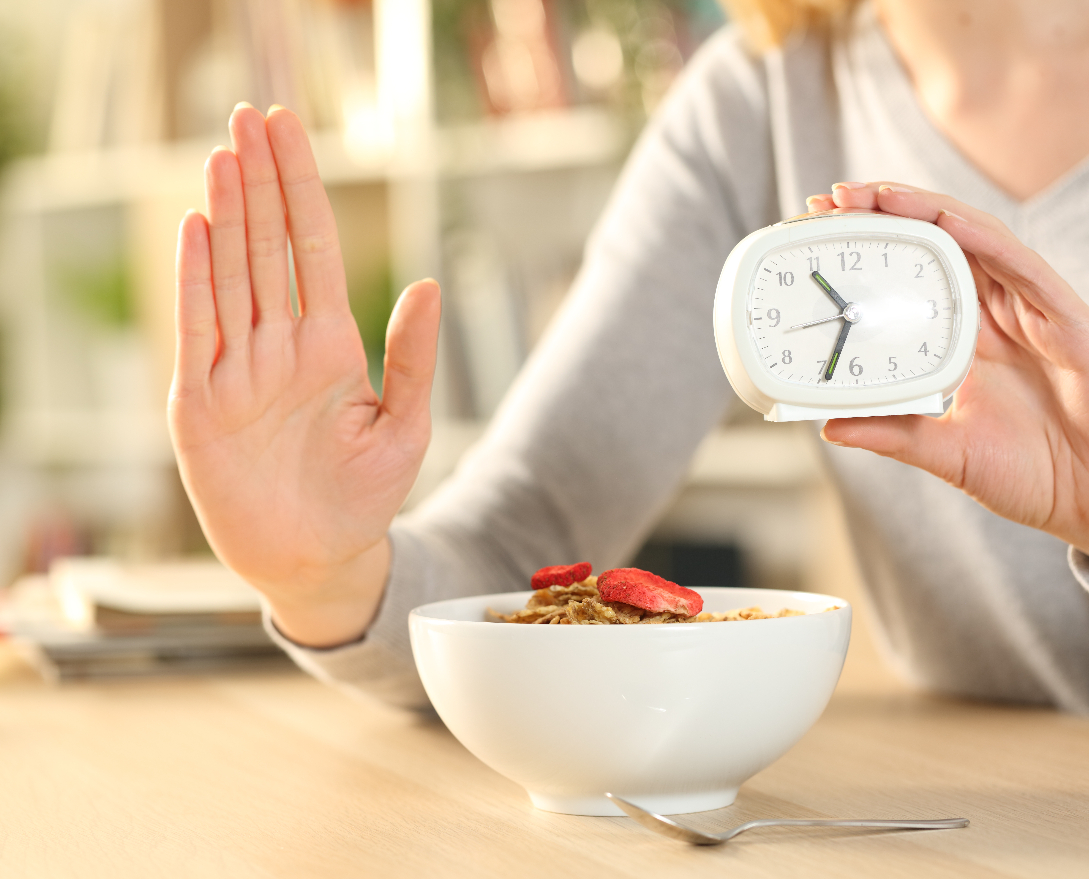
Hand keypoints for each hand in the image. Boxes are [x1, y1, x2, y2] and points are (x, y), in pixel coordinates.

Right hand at [169, 104, 440, 645]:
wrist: (320, 559)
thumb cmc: (364, 497)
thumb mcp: (403, 426)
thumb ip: (412, 358)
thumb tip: (427, 283)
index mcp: (329, 345)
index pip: (315, 249)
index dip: (303, 189)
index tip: (290, 132)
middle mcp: (280, 347)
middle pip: (267, 247)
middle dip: (259, 182)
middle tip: (248, 115)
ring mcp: (238, 371)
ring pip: (231, 276)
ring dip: (226, 214)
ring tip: (223, 155)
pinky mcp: (201, 405)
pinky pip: (198, 330)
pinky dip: (196, 280)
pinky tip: (197, 229)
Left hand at [804, 183, 1088, 582]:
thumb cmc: (1029, 474)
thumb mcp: (942, 451)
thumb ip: (890, 433)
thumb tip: (828, 426)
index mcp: (970, 337)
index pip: (918, 271)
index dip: (876, 244)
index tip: (822, 224)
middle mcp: (1001, 314)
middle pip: (943, 242)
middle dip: (891, 211)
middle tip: (836, 196)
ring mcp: (1037, 314)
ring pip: (982, 241)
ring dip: (930, 211)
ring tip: (880, 196)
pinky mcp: (1073, 325)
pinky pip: (1028, 271)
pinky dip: (987, 241)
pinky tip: (951, 222)